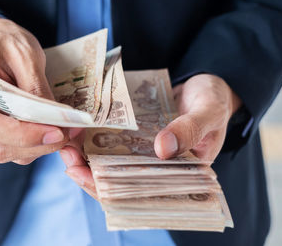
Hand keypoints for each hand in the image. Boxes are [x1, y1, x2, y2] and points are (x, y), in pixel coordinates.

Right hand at [0, 17, 71, 164]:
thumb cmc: (3, 41)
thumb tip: (56, 122)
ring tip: (65, 132)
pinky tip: (49, 132)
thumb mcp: (26, 55)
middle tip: (70, 134)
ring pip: (3, 151)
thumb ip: (36, 88)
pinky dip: (30, 145)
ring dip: (37, 148)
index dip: (21, 135)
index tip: (55, 133)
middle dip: (37, 145)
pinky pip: (5, 146)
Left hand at [60, 73, 241, 196]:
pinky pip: (112, 144)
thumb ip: (190, 129)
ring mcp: (144, 153)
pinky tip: (79, 133)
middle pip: (122, 184)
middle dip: (92, 177)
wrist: (206, 85)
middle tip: (70, 160)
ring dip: (87, 159)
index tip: (92, 181)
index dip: (116, 194)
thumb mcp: (209, 113)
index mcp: (180, 176)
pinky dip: (94, 141)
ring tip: (68, 146)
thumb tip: (163, 149)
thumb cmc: (213, 102)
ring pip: (112, 166)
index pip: (144, 197)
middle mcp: (158, 169)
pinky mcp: (135, 137)